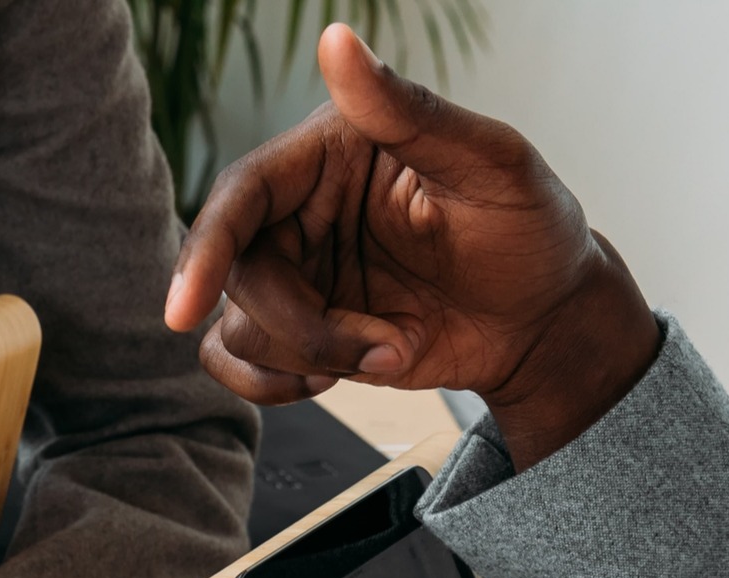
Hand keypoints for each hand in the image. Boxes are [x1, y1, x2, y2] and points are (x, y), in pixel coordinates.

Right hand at [164, 25, 661, 468]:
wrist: (545, 322)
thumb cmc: (529, 231)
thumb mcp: (490, 163)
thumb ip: (408, 109)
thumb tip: (339, 41)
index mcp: (333, 150)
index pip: (243, 193)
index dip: (207, 248)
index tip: (184, 309)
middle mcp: (301, 209)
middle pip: (237, 272)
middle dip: (300, 325)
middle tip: (381, 347)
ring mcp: (297, 273)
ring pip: (238, 326)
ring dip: (313, 357)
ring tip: (390, 352)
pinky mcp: (299, 330)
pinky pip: (238, 363)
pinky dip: (275, 385)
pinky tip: (337, 376)